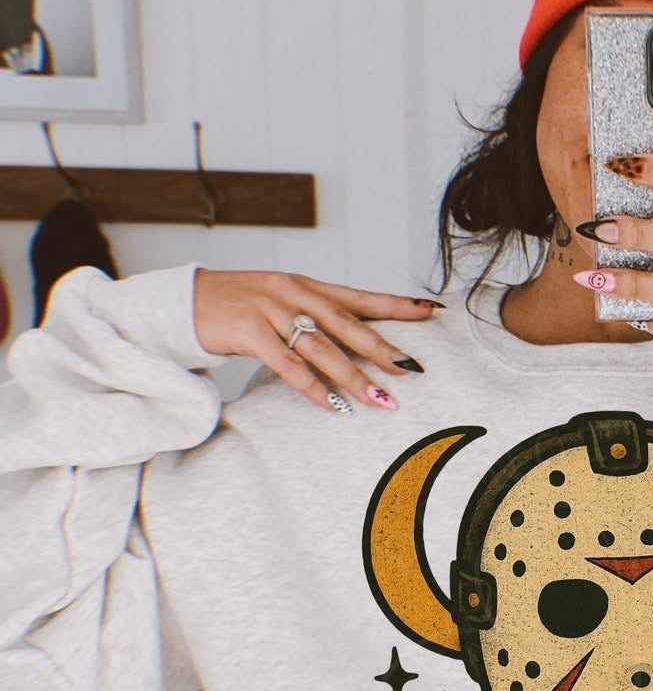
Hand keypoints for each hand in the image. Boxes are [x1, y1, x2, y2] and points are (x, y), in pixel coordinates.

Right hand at [192, 269, 441, 413]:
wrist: (183, 301)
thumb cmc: (238, 307)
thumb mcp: (280, 301)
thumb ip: (315, 316)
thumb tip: (356, 340)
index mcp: (306, 285)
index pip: (359, 296)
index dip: (395, 304)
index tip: (430, 312)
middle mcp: (292, 293)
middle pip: (346, 323)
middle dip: (382, 347)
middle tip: (412, 368)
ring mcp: (269, 310)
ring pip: (321, 347)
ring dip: (353, 376)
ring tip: (382, 399)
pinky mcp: (247, 331)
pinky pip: (286, 364)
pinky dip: (311, 387)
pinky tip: (333, 405)